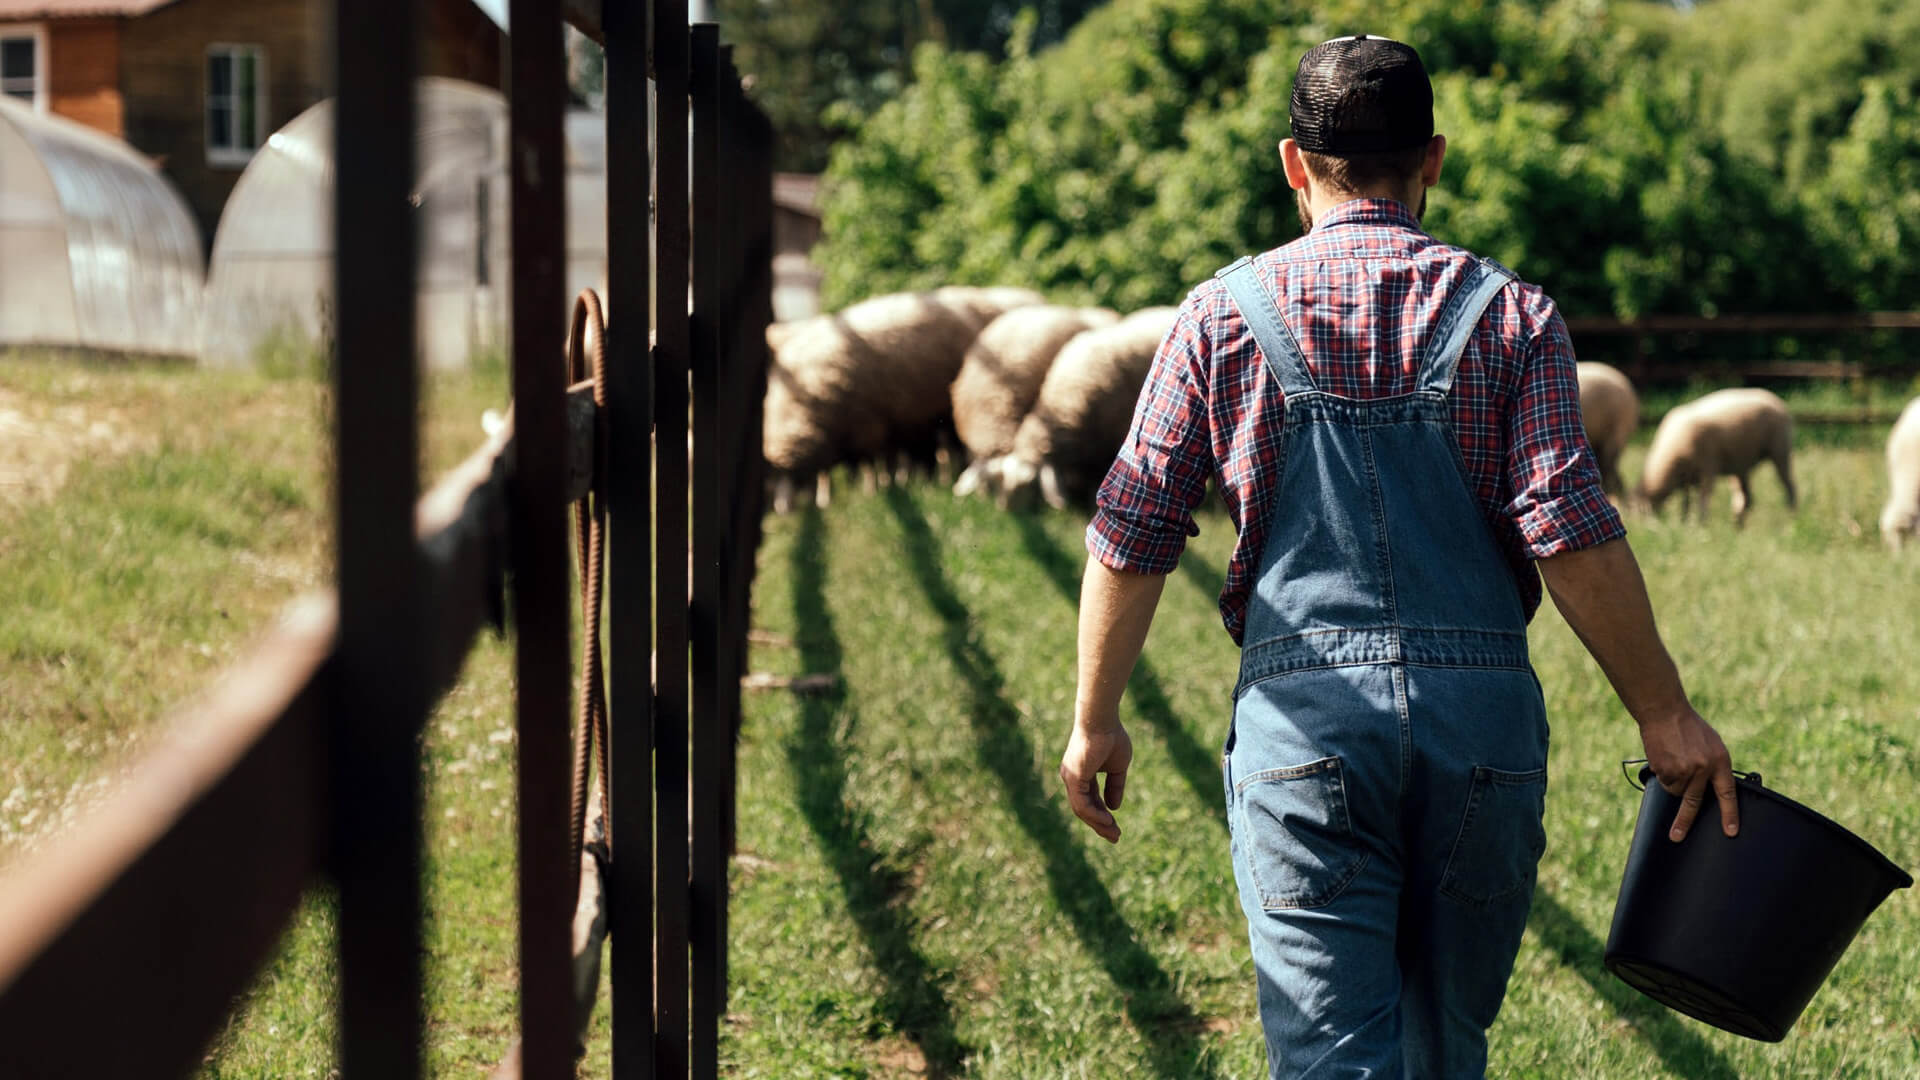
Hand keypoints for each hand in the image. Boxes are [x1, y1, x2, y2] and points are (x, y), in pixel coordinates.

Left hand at [1060, 721, 1132, 843]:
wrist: (1102, 720)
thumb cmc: (1111, 737)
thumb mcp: (1117, 767)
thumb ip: (1115, 786)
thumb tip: (1114, 807)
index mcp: (1081, 774)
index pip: (1090, 801)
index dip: (1103, 815)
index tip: (1116, 827)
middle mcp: (1072, 777)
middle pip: (1085, 809)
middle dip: (1100, 824)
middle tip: (1115, 837)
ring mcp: (1071, 778)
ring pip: (1082, 809)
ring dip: (1098, 823)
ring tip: (1114, 833)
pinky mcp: (1074, 777)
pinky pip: (1082, 803)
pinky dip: (1094, 814)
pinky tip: (1108, 820)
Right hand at [1637, 708, 1737, 841]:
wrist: (1665, 712)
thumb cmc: (1689, 726)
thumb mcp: (1711, 744)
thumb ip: (1713, 765)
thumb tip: (1710, 786)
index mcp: (1719, 761)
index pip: (1727, 793)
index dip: (1729, 815)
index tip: (1730, 832)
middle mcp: (1702, 768)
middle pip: (1693, 802)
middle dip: (1684, 822)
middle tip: (1676, 836)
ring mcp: (1682, 770)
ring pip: (1676, 790)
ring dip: (1674, 782)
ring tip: (1674, 761)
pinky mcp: (1664, 769)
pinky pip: (1664, 781)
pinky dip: (1663, 774)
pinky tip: (1665, 757)